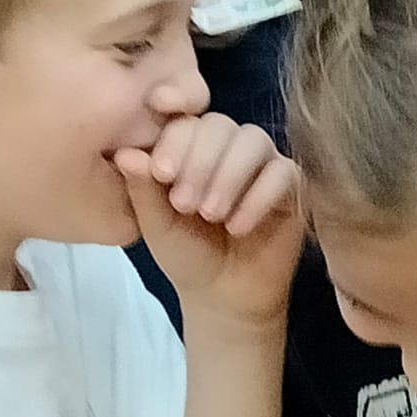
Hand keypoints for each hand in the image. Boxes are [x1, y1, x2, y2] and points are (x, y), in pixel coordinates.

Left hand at [115, 113, 303, 335]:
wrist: (223, 294)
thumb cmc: (186, 253)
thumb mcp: (156, 224)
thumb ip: (142, 189)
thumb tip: (125, 154)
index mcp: (191, 146)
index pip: (186, 122)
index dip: (175, 140)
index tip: (161, 172)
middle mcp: (228, 145)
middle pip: (220, 125)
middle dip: (200, 161)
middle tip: (184, 204)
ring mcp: (262, 161)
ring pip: (253, 141)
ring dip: (229, 175)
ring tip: (211, 215)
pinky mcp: (292, 184)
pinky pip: (282, 173)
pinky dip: (259, 197)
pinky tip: (238, 226)